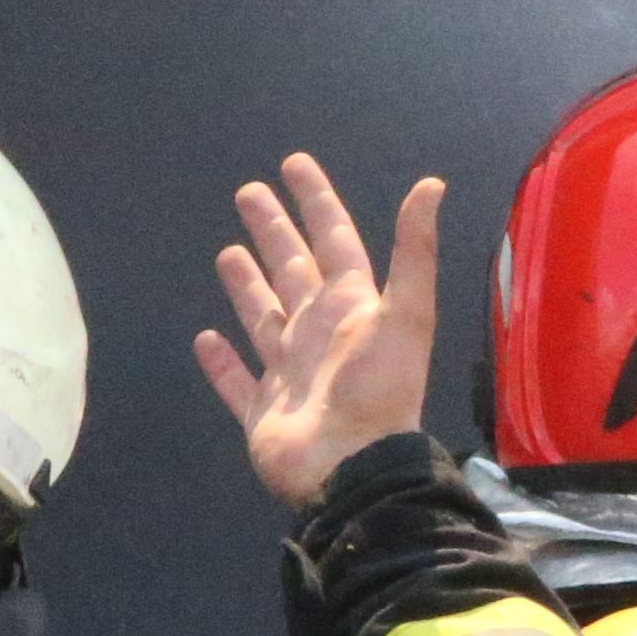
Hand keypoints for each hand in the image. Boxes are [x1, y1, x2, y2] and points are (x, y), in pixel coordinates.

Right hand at [190, 154, 446, 509]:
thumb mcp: (405, 314)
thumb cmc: (377, 391)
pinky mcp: (263, 413)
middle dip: (273, 232)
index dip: (315, 201)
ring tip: (228, 253)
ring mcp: (290, 375)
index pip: (333, 240)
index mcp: (352, 308)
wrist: (353, 470)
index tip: (293, 164)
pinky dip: (221, 362)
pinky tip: (205, 338)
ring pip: (263, 318)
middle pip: (292, 270)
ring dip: (247, 286)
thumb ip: (414, 250)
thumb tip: (431, 185)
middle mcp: (320, 335)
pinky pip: (237, 381)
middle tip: (248, 192)